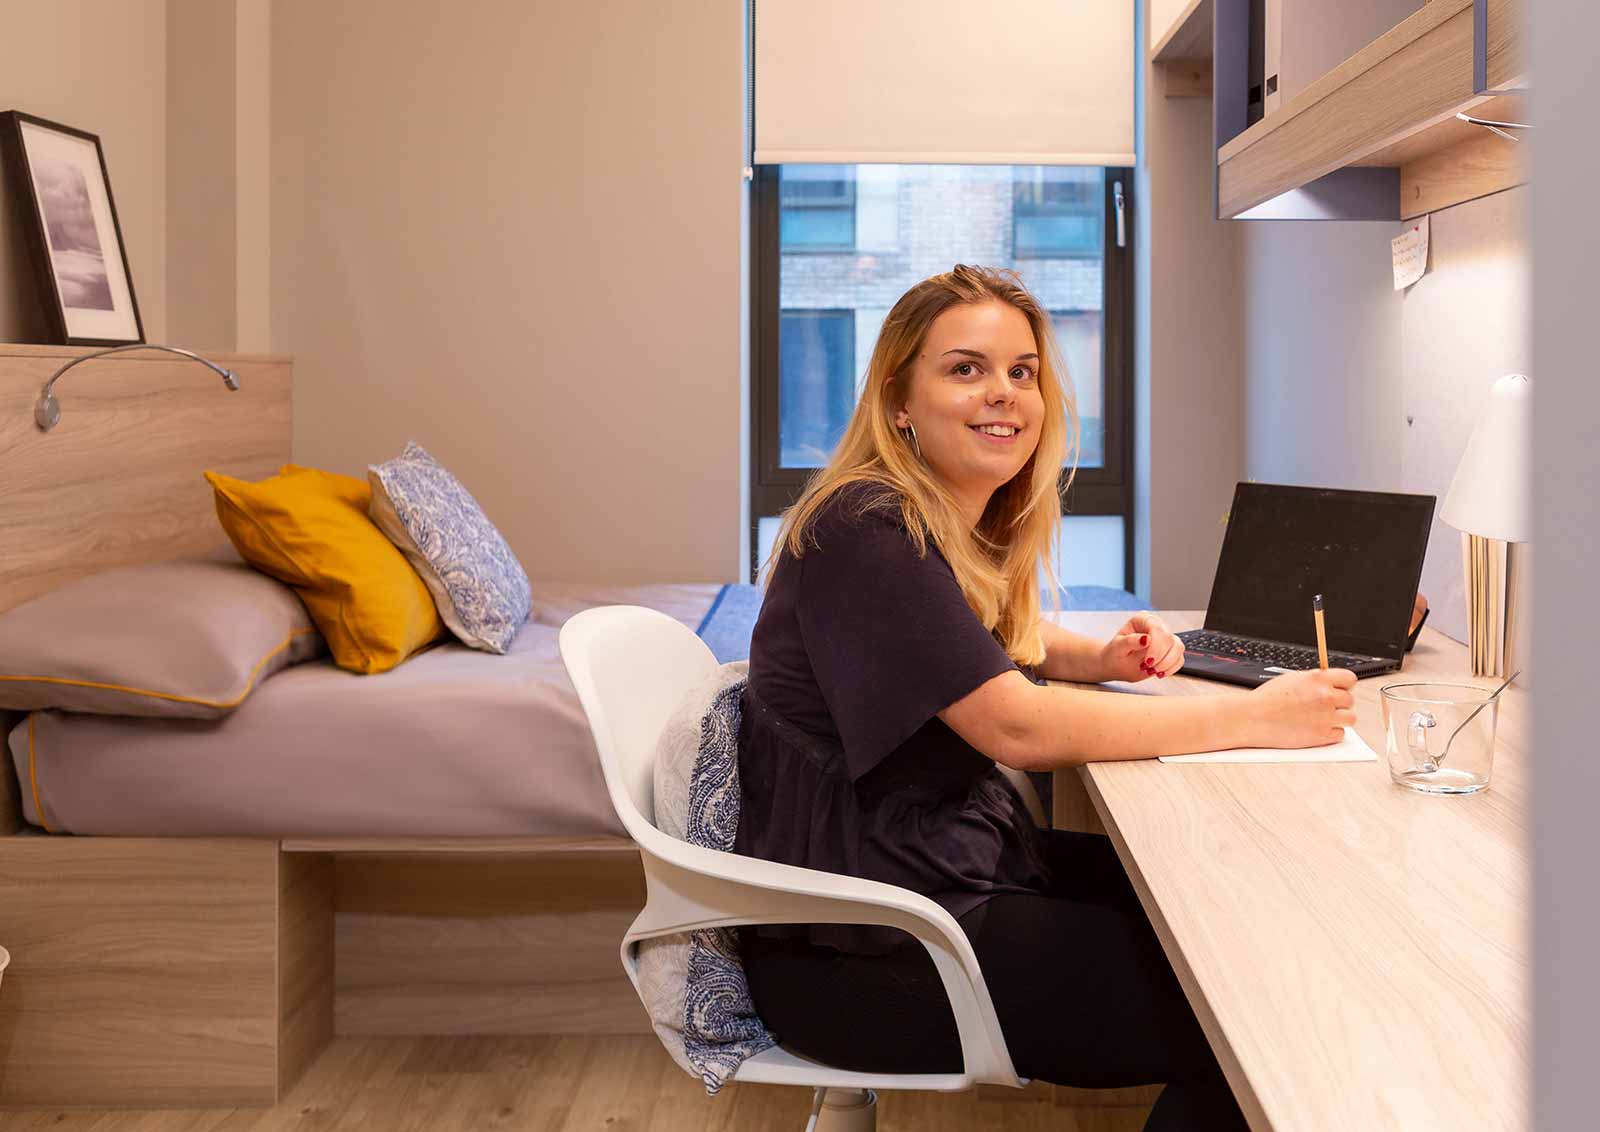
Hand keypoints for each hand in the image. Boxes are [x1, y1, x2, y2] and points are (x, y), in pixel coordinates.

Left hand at [1099, 612, 1185, 683]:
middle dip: (1161, 657)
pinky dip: (1171, 668)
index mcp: (1142, 620)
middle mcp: (1156, 626)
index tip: (1148, 661)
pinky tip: (1159, 673)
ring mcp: (1165, 638)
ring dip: (1167, 663)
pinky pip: (1179, 659)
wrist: (1116, 665)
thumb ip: (1130, 641)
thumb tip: (1146, 638)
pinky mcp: (1170, 651)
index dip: (1156, 646)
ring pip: (1178, 648)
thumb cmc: (1114, 654)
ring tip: (1151, 670)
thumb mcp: (1117, 647)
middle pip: (1170, 639)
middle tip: (1147, 667)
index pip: (1157, 628)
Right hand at [1241, 668, 1357, 747]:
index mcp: (1318, 679)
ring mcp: (1326, 716)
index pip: (1350, 679)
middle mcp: (1325, 696)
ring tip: (1324, 719)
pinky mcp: (1322, 735)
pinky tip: (1317, 729)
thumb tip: (1327, 684)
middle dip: (1339, 704)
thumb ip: (1314, 681)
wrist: (1252, 718)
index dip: (1345, 685)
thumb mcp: (1292, 679)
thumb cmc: (1266, 700)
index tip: (1339, 690)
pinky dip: (1331, 734)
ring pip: (1350, 718)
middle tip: (1325, 708)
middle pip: (1350, 700)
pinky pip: (1340, 734)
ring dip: (1339, 719)